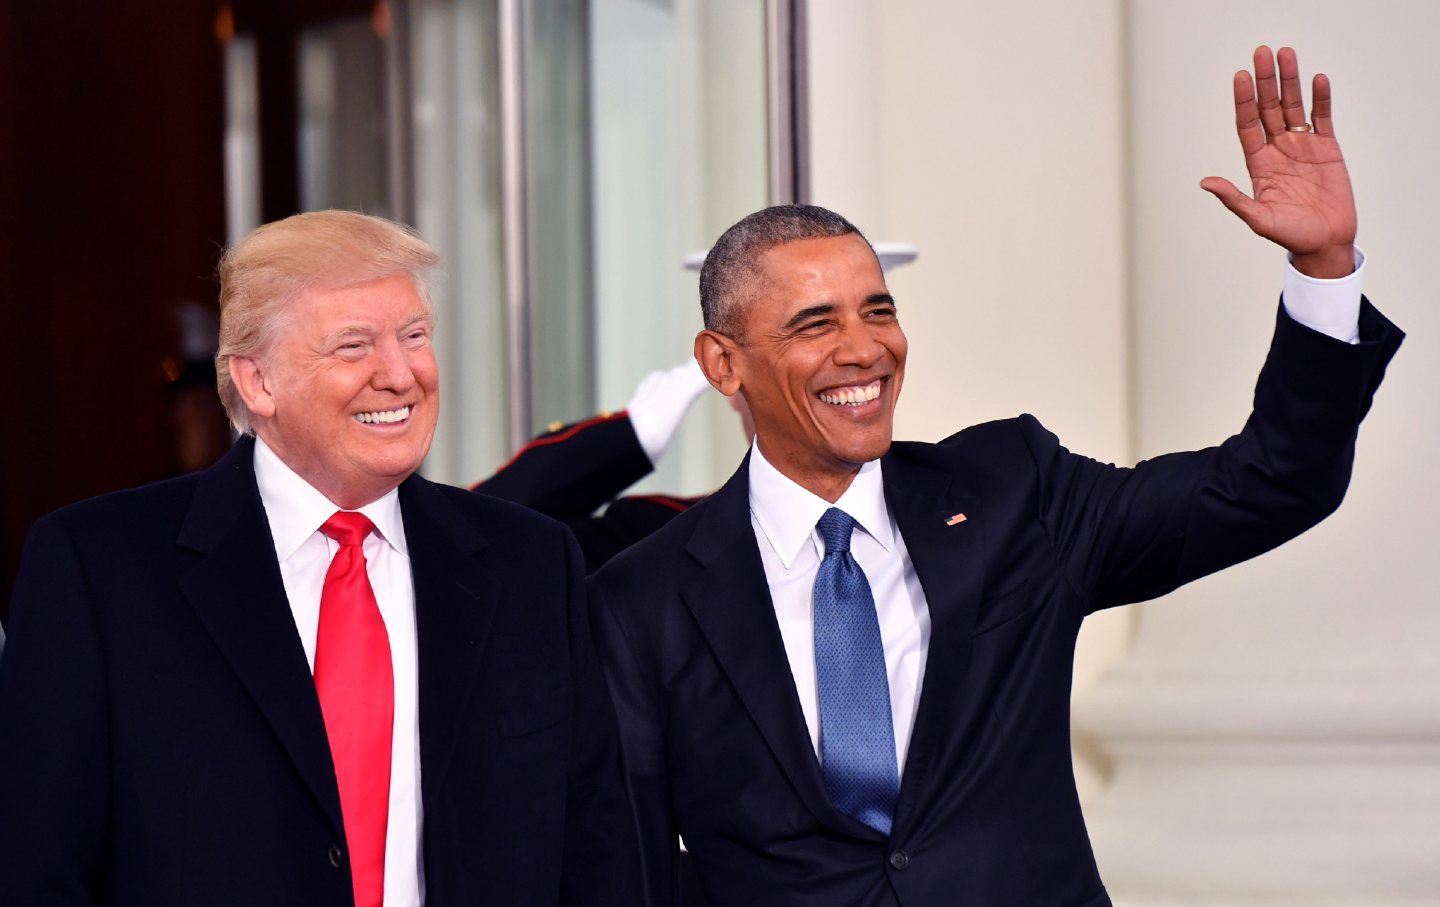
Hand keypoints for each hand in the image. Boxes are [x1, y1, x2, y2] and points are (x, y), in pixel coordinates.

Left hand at [1200, 46, 1355, 278]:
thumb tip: (1205, 182)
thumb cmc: (1290, 235)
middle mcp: (1277, 150)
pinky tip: (1317, 79)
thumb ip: (1233, 198)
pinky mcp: (1326, 148)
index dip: (1243, 101)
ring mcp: (1302, 146)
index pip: (1247, 124)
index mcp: (1258, 164)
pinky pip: (1322, 117)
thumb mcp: (1258, 218)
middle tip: (1261, 53)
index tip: (1240, 77)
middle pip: (1269, 108)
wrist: (1325, 242)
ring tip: (1286, 54)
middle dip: (1265, 81)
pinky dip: (1321, 99)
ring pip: (1294, 106)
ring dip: (1290, 81)